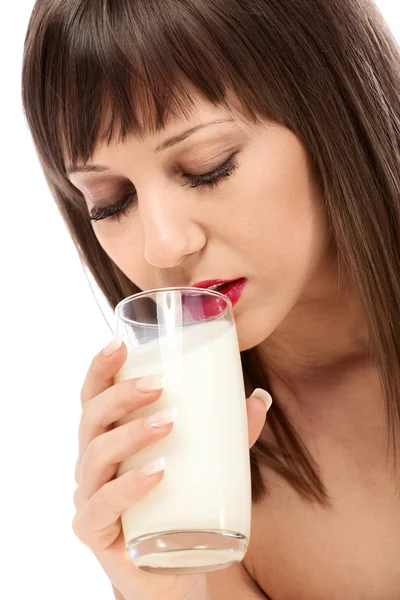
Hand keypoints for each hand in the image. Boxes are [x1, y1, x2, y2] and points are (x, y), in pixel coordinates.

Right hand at [72, 340, 269, 599]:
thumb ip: (229, 433)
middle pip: (92, 418)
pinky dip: (129, 487)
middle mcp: (91, 462)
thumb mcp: (204, 462)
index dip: (100, 367)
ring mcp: (88, 497)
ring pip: (96, 455)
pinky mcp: (94, 532)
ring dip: (131, 434)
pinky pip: (101, 506)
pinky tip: (158, 474)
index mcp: (109, 437)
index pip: (93, 396)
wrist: (170, 569)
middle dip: (122, 394)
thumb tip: (260, 397)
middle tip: (159, 385)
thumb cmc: (178, 504)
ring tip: (170, 423)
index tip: (121, 343)